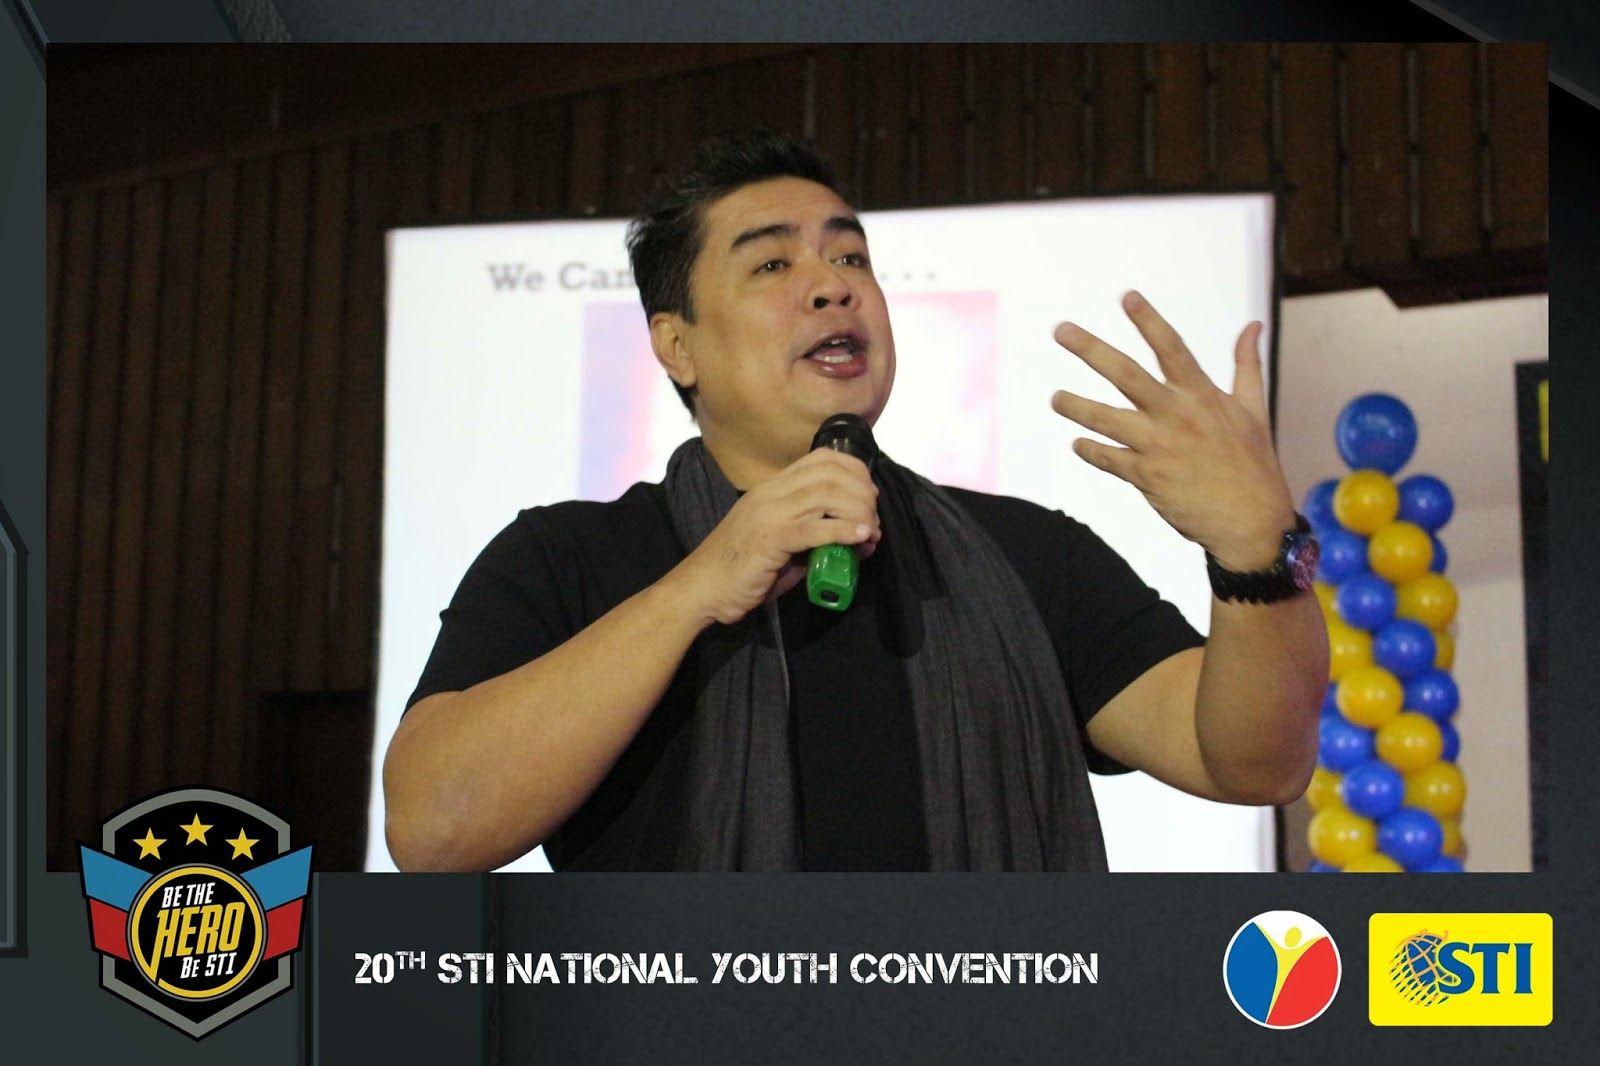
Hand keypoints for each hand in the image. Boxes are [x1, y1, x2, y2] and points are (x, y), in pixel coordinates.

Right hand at [670, 448, 880, 625]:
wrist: (701, 588)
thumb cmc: (741, 569)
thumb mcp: (780, 541)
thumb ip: (811, 532)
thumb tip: (852, 537)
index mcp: (773, 487)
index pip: (822, 458)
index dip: (855, 471)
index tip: (869, 496)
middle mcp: (771, 492)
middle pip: (831, 473)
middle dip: (862, 493)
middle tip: (873, 521)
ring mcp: (769, 513)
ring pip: (826, 494)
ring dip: (859, 512)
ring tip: (870, 533)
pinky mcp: (769, 539)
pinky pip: (814, 528)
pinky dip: (845, 530)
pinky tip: (861, 537)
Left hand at [1049, 291, 1295, 570]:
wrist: (1251, 522)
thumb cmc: (1254, 464)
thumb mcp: (1254, 409)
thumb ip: (1246, 365)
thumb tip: (1252, 325)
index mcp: (1202, 395)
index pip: (1171, 348)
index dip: (1148, 320)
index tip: (1127, 296)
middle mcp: (1177, 415)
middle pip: (1125, 374)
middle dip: (1091, 349)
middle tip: (1061, 330)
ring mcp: (1159, 446)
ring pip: (1106, 418)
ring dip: (1076, 406)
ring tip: (1055, 398)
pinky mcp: (1147, 477)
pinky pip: (1108, 459)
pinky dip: (1090, 451)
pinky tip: (1077, 444)